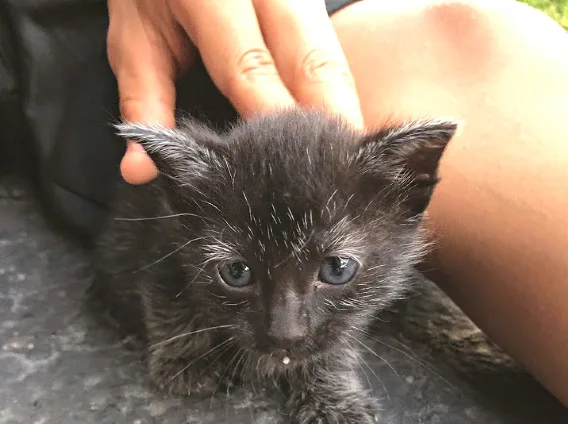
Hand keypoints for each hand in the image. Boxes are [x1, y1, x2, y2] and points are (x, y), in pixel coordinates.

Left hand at [107, 0, 363, 183]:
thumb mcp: (134, 41)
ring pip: (333, 59)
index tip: (285, 173)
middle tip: (337, 178)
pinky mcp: (310, 1)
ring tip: (348, 163)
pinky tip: (341, 130)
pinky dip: (339, 96)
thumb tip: (141, 168)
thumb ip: (143, 102)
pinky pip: (335, 54)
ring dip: (343, 113)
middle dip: (330, 126)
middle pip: (312, 65)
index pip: (251, 69)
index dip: (273, 125)